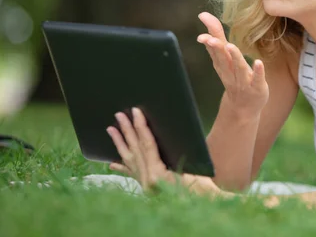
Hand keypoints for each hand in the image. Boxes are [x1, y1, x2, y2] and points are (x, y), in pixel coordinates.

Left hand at [106, 107, 220, 194]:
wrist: (205, 204)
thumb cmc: (202, 187)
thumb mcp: (189, 167)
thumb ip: (170, 155)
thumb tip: (154, 136)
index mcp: (157, 175)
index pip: (147, 145)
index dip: (141, 126)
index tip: (136, 111)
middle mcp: (147, 181)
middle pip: (136, 150)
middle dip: (127, 130)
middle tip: (119, 115)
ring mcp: (145, 185)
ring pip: (130, 160)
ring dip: (120, 143)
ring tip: (110, 129)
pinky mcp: (148, 188)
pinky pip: (133, 175)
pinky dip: (123, 167)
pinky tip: (112, 163)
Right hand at [197, 12, 268, 116]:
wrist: (243, 108)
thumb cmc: (234, 77)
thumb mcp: (224, 57)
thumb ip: (217, 36)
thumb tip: (204, 15)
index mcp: (222, 63)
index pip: (214, 49)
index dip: (208, 37)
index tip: (202, 22)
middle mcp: (230, 71)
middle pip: (222, 59)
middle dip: (216, 48)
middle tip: (210, 38)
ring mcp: (243, 80)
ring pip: (238, 68)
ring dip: (235, 57)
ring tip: (231, 46)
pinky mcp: (257, 87)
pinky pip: (257, 79)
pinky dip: (257, 71)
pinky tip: (258, 63)